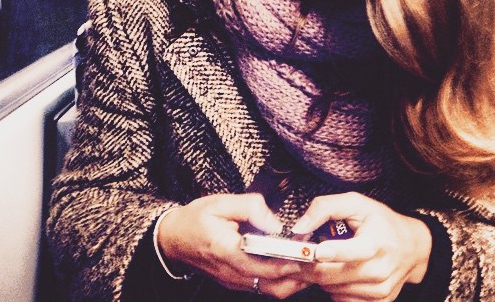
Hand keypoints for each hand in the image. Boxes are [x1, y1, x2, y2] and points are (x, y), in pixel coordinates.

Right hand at [158, 193, 308, 297]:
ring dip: (294, 280)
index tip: (311, 252)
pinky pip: (264, 288)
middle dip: (300, 273)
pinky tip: (294, 266)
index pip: (266, 263)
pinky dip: (283, 281)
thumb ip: (249, 207)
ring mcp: (235, 281)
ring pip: (272, 290)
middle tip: (321, 258)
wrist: (173, 239)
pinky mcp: (236, 282)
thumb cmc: (196, 218)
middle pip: (275, 283)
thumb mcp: (219, 203)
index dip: (291, 261)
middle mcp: (233, 272)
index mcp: (228, 250)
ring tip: (312, 263)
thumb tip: (275, 221)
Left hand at [291, 193, 431, 301]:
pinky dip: (333, 288)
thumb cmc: (381, 222)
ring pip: (333, 290)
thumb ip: (326, 207)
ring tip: (321, 261)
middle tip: (295, 257)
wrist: (413, 247)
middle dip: (309, 267)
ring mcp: (378, 291)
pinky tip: (337, 272)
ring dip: (320, 277)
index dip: (327, 253)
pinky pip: (342, 301)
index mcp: (375, 243)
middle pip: (331, 276)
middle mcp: (378, 271)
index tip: (313, 251)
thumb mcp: (356, 203)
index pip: (349, 253)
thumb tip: (300, 227)